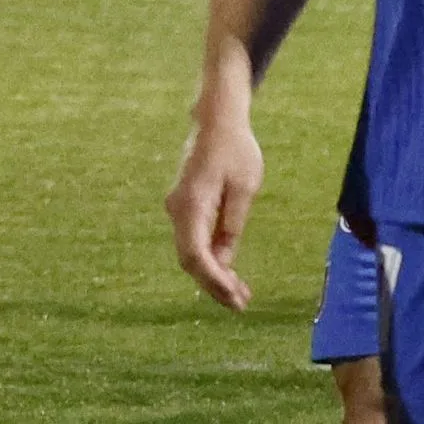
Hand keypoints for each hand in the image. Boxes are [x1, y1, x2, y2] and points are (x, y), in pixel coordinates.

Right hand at [166, 108, 264, 309]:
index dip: (214, 280)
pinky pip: (194, 240)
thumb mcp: (244, 187)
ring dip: (213, 274)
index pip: (196, 254)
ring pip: (190, 252)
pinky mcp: (186, 207)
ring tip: (240, 294)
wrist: (216, 120)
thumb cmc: (235, 149)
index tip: (235, 297)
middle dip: (214, 284)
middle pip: (190, 259)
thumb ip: (232, 225)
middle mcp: (178, 210)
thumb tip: (224, 261)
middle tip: (241, 304)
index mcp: (192, 204)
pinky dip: (210, 259)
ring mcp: (179, 208)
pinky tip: (229, 272)